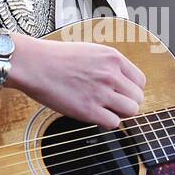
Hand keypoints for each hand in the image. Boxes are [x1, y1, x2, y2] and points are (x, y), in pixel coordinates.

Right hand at [12, 36, 145, 129]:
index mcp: (113, 58)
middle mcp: (111, 74)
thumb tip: (120, 83)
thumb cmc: (55, 58)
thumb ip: (108, 66)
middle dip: (126, 103)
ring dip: (118, 114)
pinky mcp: (88, 109)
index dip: (131, 90)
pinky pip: (113, 123)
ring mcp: (101, 92)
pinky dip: (106, 123)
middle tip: (111, 104)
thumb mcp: (90, 51)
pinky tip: (94, 116)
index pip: (140, 81)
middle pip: (137, 98)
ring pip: (130, 111)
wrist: (34, 64)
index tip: (121, 94)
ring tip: (103, 110)